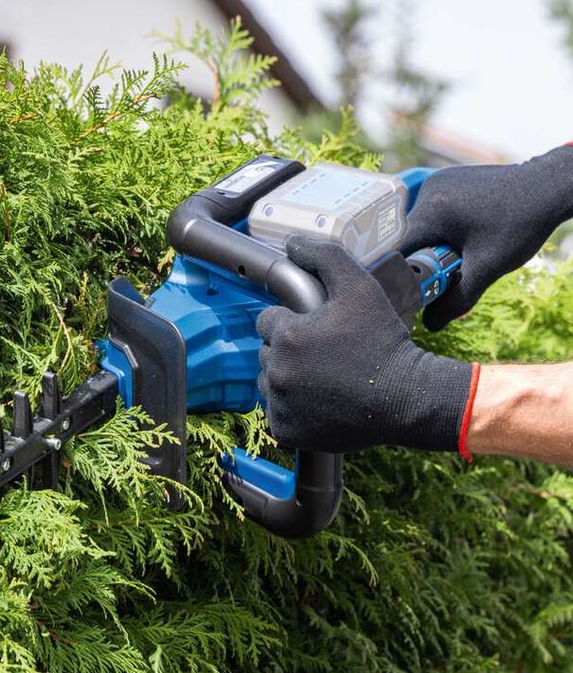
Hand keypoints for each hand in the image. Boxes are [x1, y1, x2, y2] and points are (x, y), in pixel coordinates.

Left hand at [256, 237, 474, 454]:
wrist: (405, 397)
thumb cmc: (383, 341)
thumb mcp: (360, 288)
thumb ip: (324, 257)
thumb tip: (292, 242)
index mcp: (286, 336)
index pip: (268, 321)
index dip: (293, 322)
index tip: (318, 329)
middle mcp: (276, 371)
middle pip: (267, 351)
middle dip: (290, 349)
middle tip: (326, 354)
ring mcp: (280, 404)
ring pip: (269, 382)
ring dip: (288, 377)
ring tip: (325, 376)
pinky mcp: (285, 431)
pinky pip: (277, 413)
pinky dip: (292, 408)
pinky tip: (321, 400)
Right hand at [401, 144, 572, 329]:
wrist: (550, 187)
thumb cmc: (522, 226)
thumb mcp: (487, 268)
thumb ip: (456, 299)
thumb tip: (430, 325)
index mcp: (432, 212)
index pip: (398, 251)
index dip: (405, 274)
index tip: (417, 288)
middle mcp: (428, 191)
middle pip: (408, 238)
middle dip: (423, 258)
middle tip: (450, 269)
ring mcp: (437, 181)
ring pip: (419, 225)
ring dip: (432, 243)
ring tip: (464, 248)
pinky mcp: (446, 179)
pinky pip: (432, 211)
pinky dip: (441, 227)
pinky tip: (467, 231)